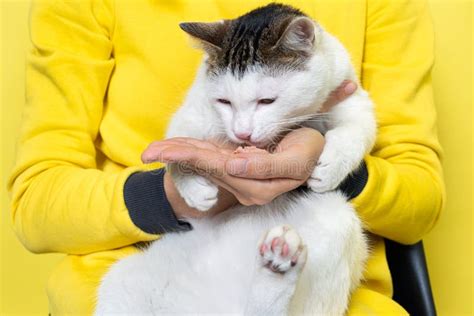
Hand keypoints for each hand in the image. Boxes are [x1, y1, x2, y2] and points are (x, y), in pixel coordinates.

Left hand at [141, 80, 355, 209]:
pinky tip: (174, 148)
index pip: (216, 169)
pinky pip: (210, 157)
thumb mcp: (295, 160)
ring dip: (178, 154)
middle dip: (175, 157)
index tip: (164, 153)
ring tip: (152, 151)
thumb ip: (265, 167)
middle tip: (147, 153)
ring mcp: (238, 175)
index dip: (190, 158)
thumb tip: (233, 167)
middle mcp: (242, 184)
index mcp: (255, 187)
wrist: (315, 151)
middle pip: (203, 167)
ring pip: (203, 162)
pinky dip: (191, 151)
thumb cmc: (308, 152)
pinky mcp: (237, 164)